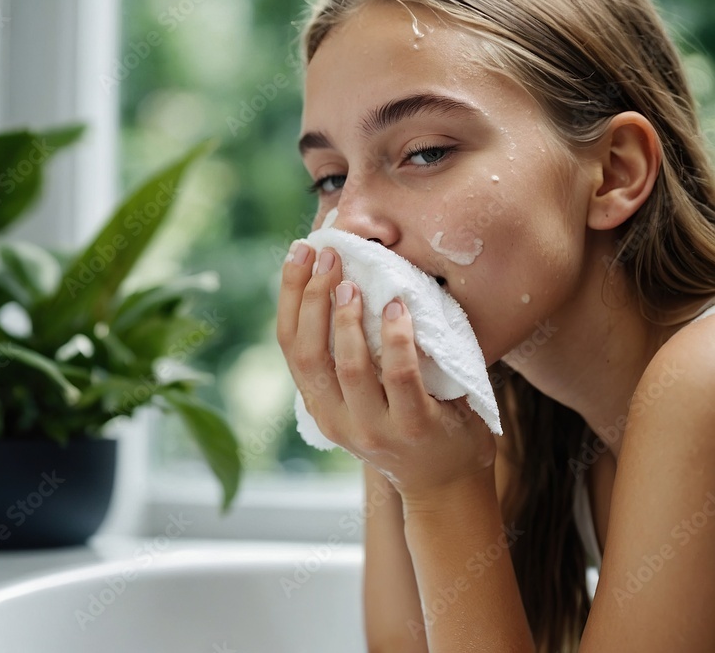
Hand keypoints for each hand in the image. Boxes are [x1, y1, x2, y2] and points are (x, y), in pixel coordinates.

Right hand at [277, 243, 496, 500]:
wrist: (446, 483)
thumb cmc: (406, 421)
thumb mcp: (362, 395)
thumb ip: (347, 356)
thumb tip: (342, 281)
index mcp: (319, 404)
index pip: (289, 344)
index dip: (289, 295)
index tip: (299, 252)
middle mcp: (338, 419)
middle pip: (308, 353)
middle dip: (312, 297)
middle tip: (329, 255)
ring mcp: (376, 428)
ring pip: (348, 366)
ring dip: (348, 318)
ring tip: (355, 281)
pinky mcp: (416, 429)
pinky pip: (401, 377)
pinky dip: (397, 338)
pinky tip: (399, 308)